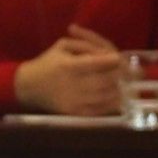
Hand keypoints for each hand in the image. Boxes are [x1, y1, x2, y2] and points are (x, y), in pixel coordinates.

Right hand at [11, 25, 127, 117]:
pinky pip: (99, 110)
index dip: (113, 61)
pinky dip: (111, 105)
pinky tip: (118, 98)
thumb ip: (86, 44)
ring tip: (125, 84)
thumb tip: (109, 53)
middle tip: (128, 72)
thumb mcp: (62, 45)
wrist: (29, 86)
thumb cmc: (48, 62)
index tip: (120, 58)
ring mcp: (74, 101)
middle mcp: (72, 84)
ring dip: (119, 90)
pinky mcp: (75, 113)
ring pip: (105, 97)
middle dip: (119, 75)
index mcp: (68, 65)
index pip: (97, 63)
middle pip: (105, 81)